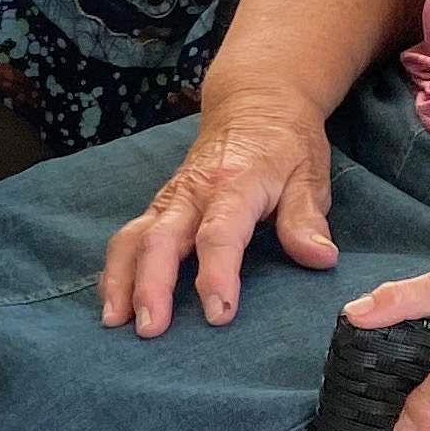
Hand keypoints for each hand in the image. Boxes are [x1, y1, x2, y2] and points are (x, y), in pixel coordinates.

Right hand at [99, 91, 340, 335]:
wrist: (254, 102)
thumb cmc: (286, 143)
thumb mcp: (309, 174)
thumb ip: (307, 219)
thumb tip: (318, 258)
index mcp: (235, 185)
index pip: (219, 235)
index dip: (217, 275)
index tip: (218, 314)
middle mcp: (193, 192)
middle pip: (161, 240)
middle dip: (151, 285)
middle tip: (150, 329)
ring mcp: (171, 198)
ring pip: (134, 237)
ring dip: (120, 279)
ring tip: (114, 321)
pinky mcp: (160, 205)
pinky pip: (129, 237)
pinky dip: (115, 269)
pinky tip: (112, 301)